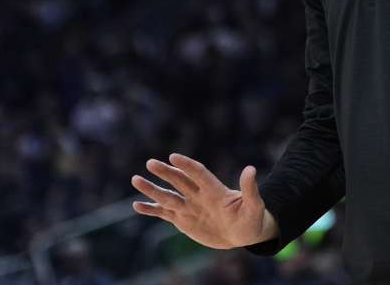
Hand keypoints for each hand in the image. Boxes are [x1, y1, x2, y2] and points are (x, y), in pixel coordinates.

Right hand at [131, 153, 278, 249]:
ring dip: (152, 189)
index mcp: (215, 190)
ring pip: (167, 195)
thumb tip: (251, 169)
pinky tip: (137, 205)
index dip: (187, 165)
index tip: (174, 156)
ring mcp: (189, 207)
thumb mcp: (254, 205)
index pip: (198, 173)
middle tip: (150, 163)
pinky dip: (151, 209)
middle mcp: (198, 195)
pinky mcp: (183, 220)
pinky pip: (164, 213)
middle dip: (165, 172)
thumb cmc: (252, 218)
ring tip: (135, 179)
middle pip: (179, 181)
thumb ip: (250, 189)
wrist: (242, 233)